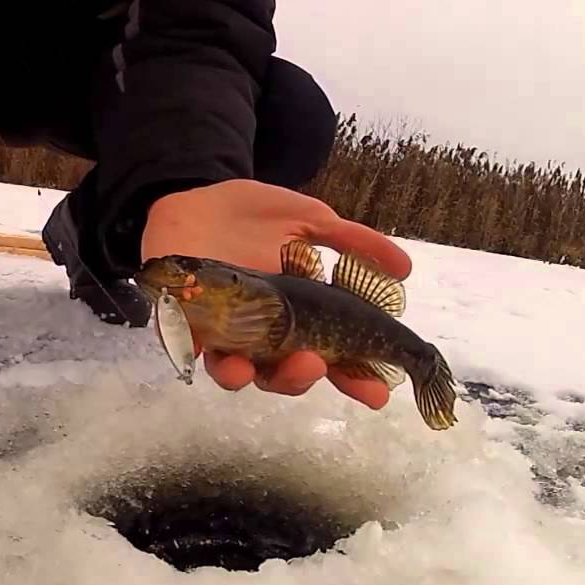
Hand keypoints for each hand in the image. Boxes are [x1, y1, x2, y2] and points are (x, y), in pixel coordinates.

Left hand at [141, 179, 411, 409]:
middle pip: (284, 375)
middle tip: (316, 364)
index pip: (330, 358)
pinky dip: (195, 351)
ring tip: (250, 368)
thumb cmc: (251, 214)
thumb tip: (404, 268)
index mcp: (295, 317)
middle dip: (301, 377)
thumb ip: (353, 241)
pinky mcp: (181, 321)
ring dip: (246, 376)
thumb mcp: (309, 220)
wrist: (194, 193)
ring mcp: (219, 331)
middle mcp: (260, 333)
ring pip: (235, 372)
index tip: (379, 391)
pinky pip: (186, 347)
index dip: (354, 378)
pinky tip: (206, 348)